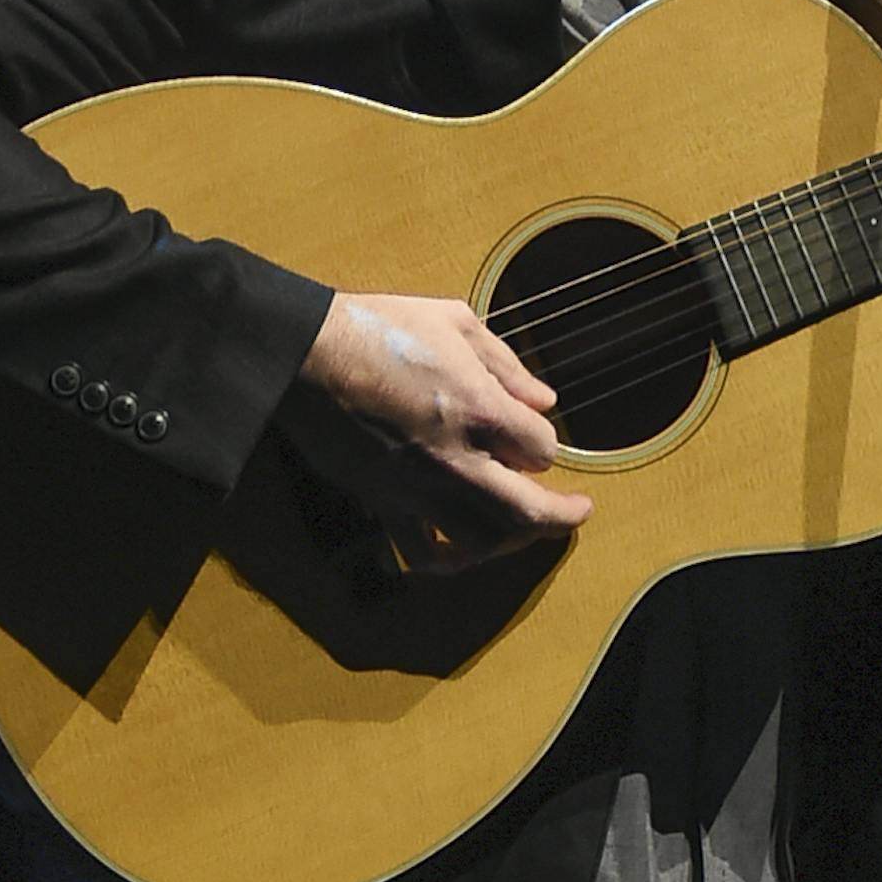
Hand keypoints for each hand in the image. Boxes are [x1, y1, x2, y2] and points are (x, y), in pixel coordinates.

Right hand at [285, 290, 592, 571]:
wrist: (303, 354)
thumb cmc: (380, 327)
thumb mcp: (456, 321)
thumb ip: (507, 365)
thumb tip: (544, 401)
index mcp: (479, 408)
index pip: (541, 447)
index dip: (544, 441)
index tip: (533, 431)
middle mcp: (455, 459)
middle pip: (525, 512)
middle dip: (560, 516)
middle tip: (578, 511)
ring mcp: (417, 488)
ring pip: (479, 541)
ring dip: (510, 539)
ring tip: (521, 528)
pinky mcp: (381, 502)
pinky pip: (417, 552)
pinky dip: (445, 560)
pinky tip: (458, 554)